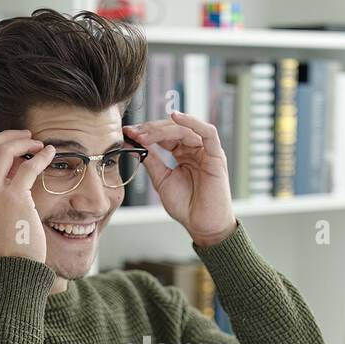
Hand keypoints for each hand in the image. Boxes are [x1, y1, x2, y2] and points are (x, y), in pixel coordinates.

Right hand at [0, 129, 57, 264]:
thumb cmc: (4, 250)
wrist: (10, 272)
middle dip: (8, 137)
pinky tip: (50, 153)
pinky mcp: (13, 198)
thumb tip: (11, 173)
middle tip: (25, 136)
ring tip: (38, 144)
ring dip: (23, 142)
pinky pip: (28, 166)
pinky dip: (41, 156)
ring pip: (4, 150)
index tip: (14, 148)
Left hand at [124, 111, 236, 246]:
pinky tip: (175, 117)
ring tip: (144, 134)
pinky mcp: (216, 155)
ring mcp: (206, 151)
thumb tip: (132, 143)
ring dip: (163, 129)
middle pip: (172, 129)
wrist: (202, 225)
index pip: (164, 136)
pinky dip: (192, 122)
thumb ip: (151, 160)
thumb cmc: (186, 206)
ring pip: (185, 129)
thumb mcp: (162, 179)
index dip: (146, 132)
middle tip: (133, 133)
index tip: (127, 133)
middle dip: (151, 129)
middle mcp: (195, 150)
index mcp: (183, 154)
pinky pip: (207, 132)